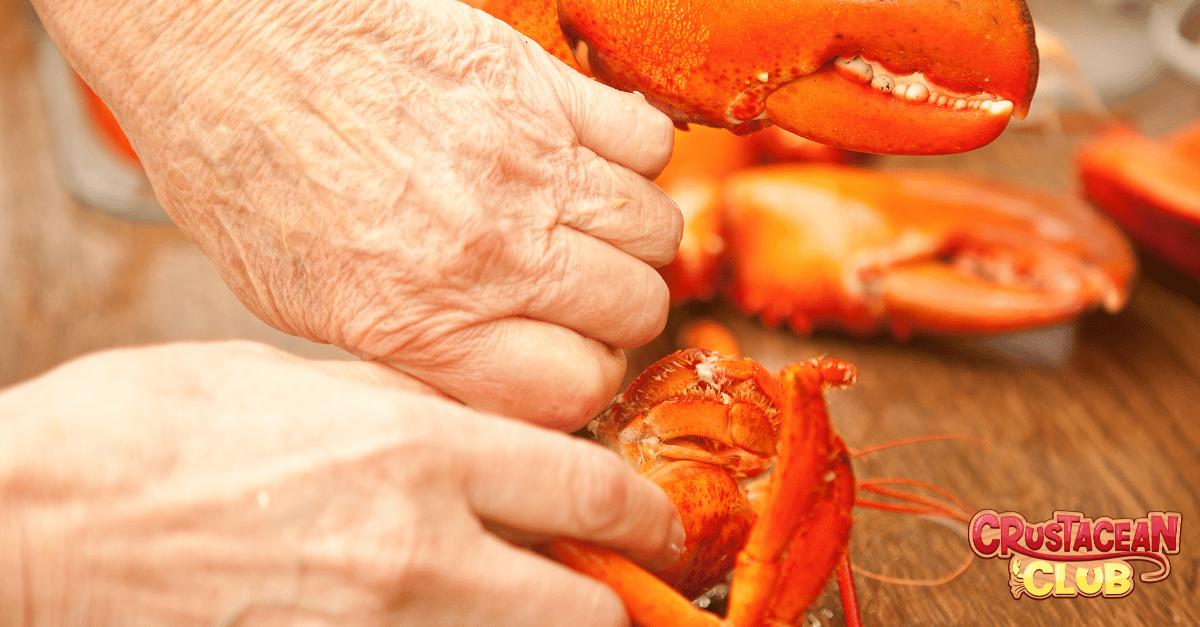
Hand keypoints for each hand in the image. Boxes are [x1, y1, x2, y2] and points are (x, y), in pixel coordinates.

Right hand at [0, 342, 684, 626]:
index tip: (658, 527)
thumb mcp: (304, 382)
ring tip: (519, 595)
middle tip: (607, 583)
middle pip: (583, 610)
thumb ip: (420, 414)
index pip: (589, 495)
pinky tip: (435, 608)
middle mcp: (415, 551)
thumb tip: (496, 441)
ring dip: (538, 625)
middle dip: (609, 600)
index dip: (645, 518)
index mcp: (418, 453)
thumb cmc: (151, 430)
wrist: (34, 520)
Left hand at [33, 0, 680, 428]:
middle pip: (635, 312)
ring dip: (633, 242)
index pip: (574, 390)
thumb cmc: (245, 162)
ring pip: (658, 231)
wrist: (229, 41)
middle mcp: (490, 250)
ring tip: (587, 226)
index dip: (581, 382)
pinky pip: (650, 142)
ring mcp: (526, 165)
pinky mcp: (539, 88)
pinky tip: (589, 160)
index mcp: (423, 319)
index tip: (567, 360)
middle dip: (615, 316)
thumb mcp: (300, 301)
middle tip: (580, 293)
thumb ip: (409, 349)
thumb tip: (487, 376)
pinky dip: (636, 159)